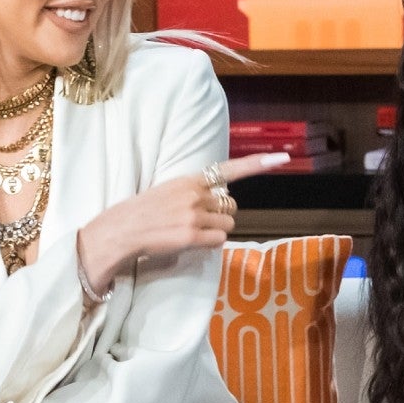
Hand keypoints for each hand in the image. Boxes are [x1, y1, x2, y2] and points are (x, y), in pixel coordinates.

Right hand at [76, 153, 289, 291]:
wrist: (120, 231)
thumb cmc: (143, 212)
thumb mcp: (168, 190)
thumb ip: (194, 191)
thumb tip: (219, 200)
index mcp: (189, 179)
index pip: (228, 169)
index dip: (258, 164)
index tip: (283, 157)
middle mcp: (195, 194)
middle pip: (231, 206)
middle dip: (222, 215)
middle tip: (199, 221)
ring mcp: (194, 215)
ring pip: (228, 225)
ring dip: (216, 231)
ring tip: (191, 231)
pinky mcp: (192, 236)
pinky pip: (219, 241)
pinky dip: (210, 244)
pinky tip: (190, 242)